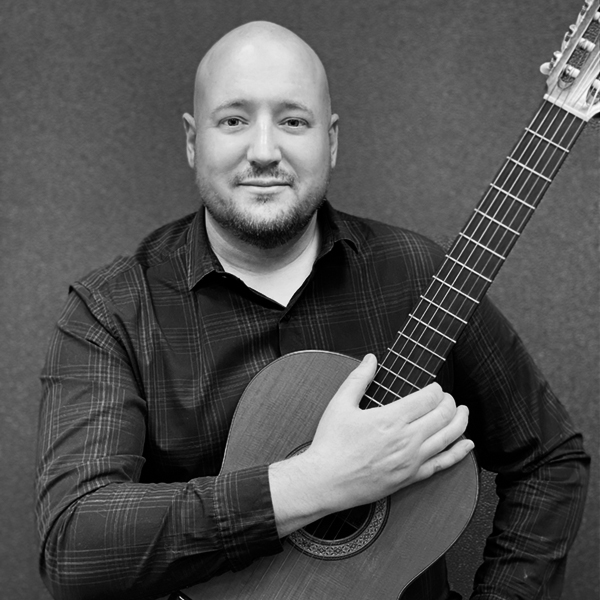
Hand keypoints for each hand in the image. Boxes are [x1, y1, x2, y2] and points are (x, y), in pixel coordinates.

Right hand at [269, 354, 472, 535]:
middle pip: (443, 415)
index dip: (436, 389)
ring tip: (463, 411)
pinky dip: (460, 452)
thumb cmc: (330, 443)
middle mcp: (407, 438)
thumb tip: (371, 358)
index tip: (433, 387)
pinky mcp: (411, 477)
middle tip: (447, 397)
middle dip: (449, 402)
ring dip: (460, 421)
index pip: (429, 398)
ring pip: (449, 437)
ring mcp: (412, 460)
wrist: (326, 481)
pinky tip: (467, 444)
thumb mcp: (340, 404)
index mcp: (391, 418)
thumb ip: (358, 378)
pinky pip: (444, 464)